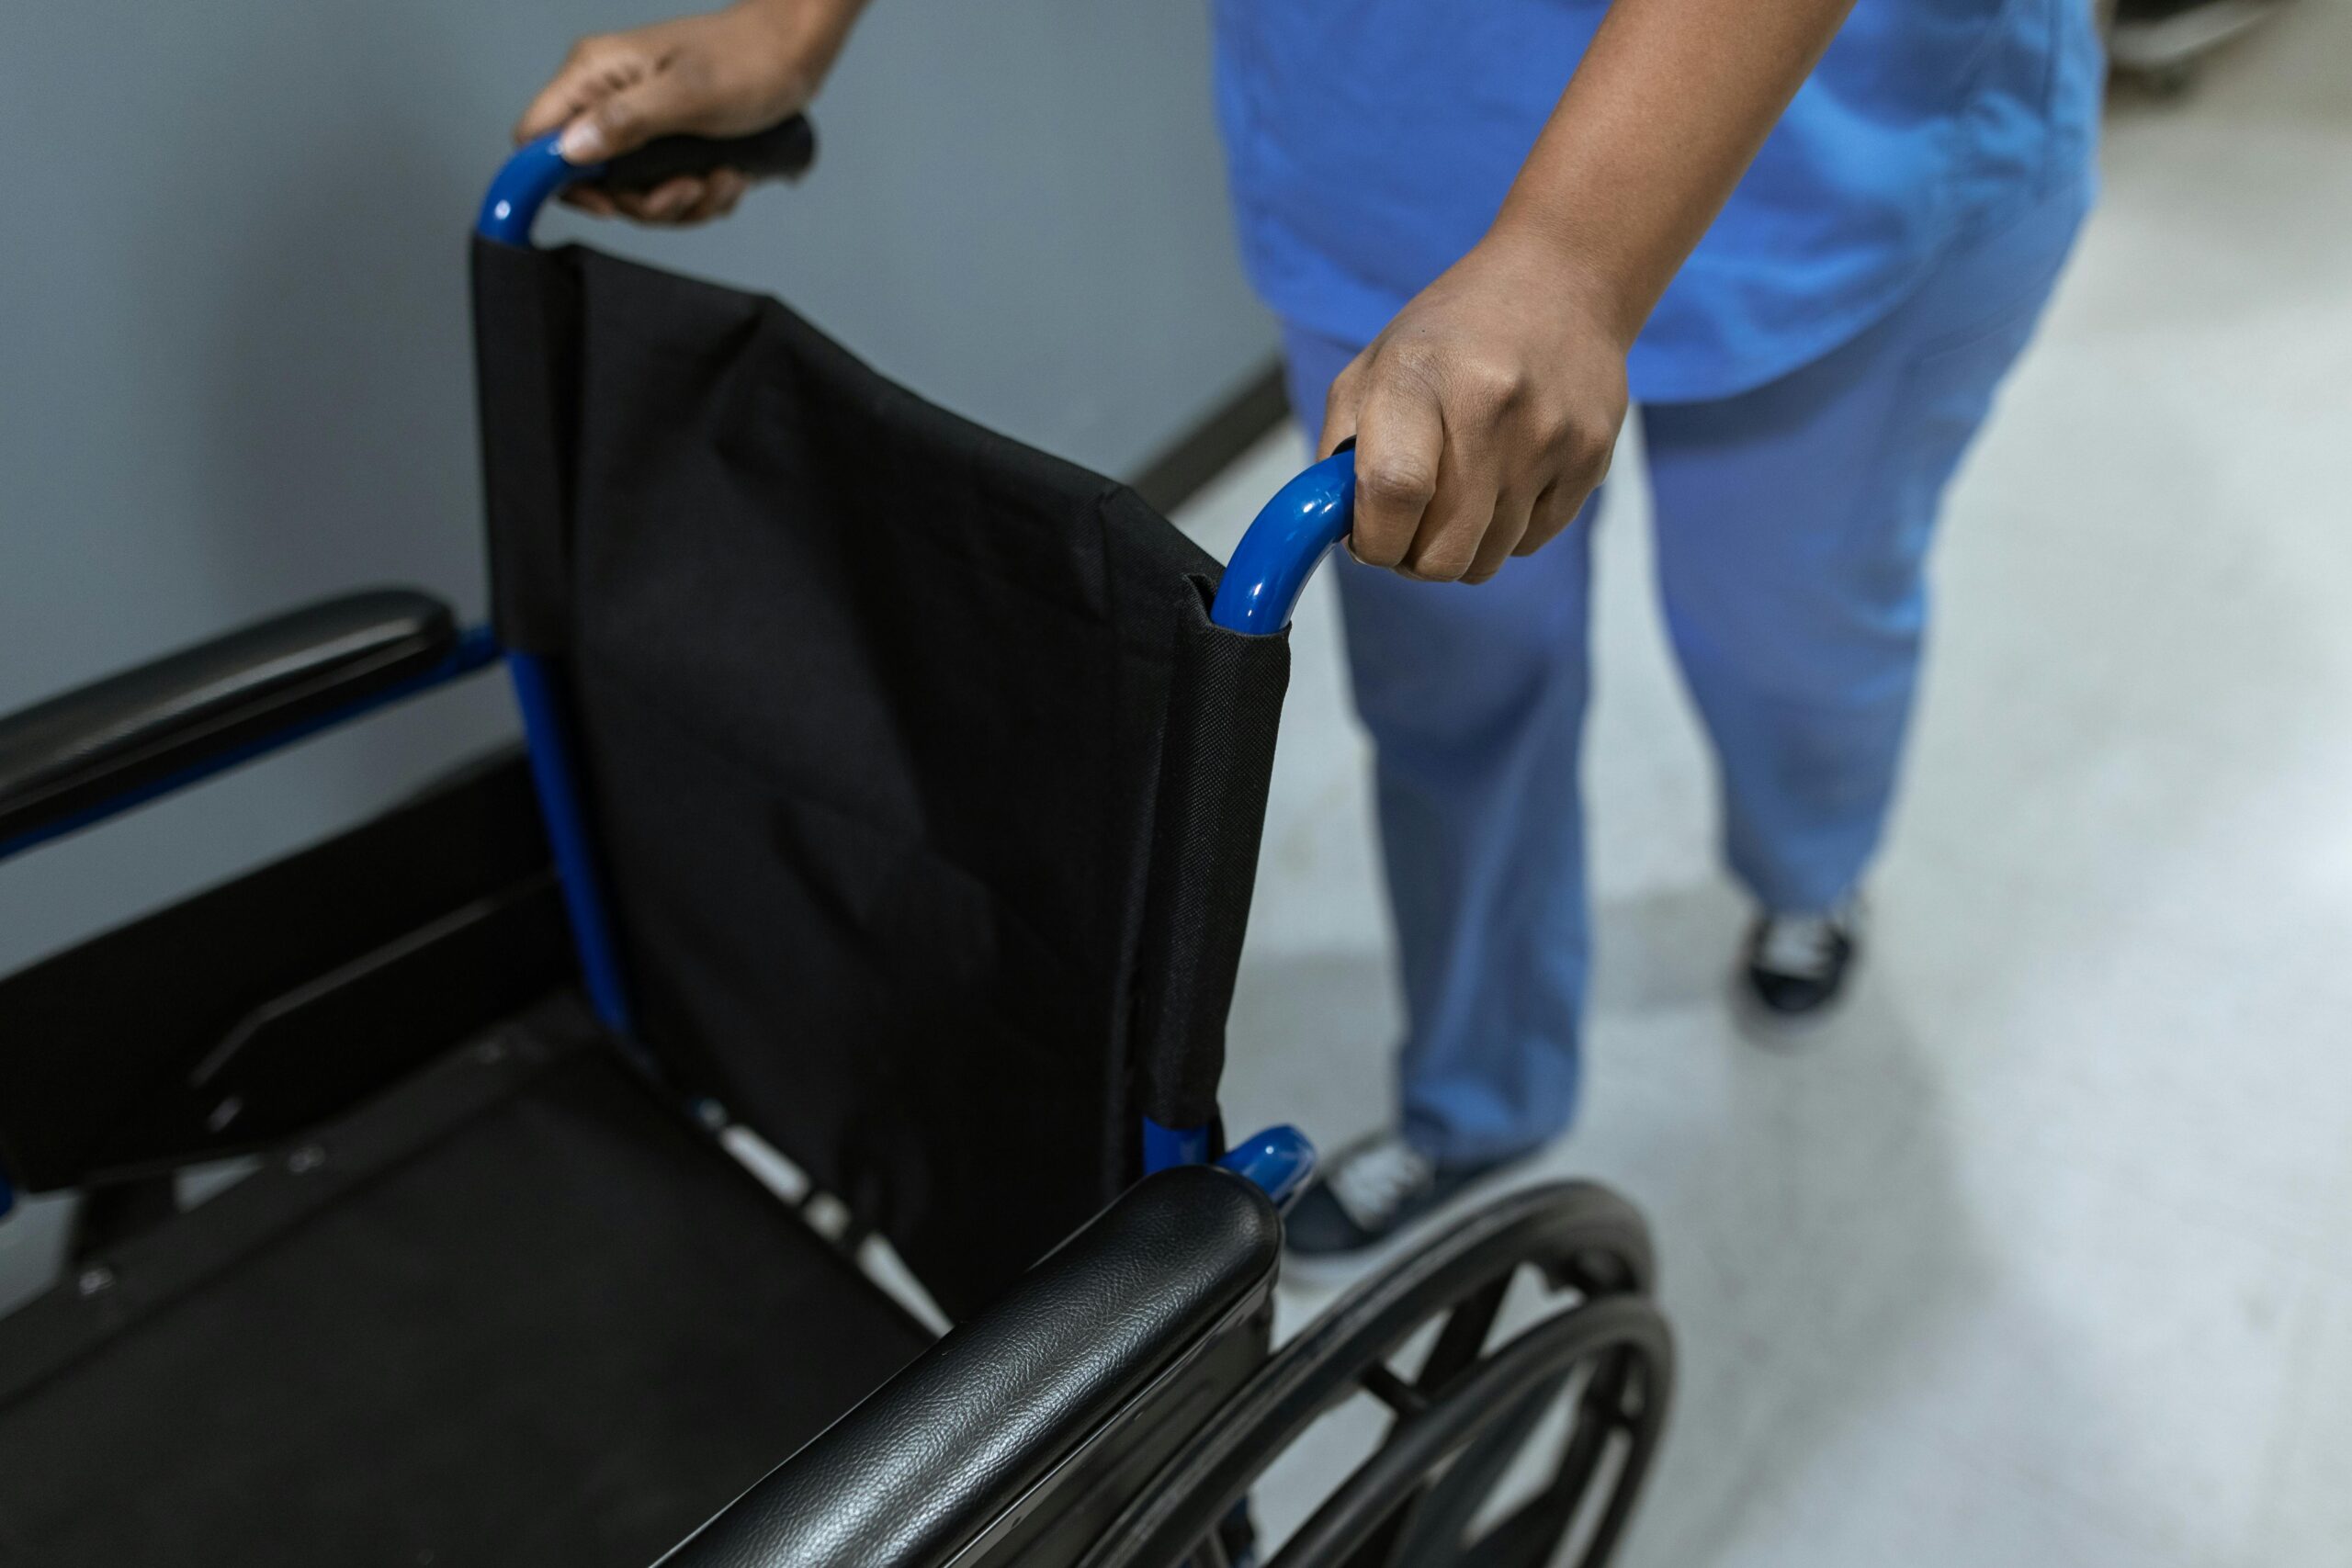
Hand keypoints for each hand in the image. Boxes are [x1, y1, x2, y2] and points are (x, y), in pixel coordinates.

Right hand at [514, 0, 863, 224]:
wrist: (795, 52)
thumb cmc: (748, 60)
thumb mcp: (687, 96)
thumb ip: (624, 122)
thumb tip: (570, 150)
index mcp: (595, 74)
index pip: (535, 138)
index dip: (557, 181)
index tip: (609, 203)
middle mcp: (607, 97)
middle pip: (591, 181)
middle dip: (646, 200)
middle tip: (689, 187)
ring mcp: (637, 119)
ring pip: (634, 191)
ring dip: (683, 201)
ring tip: (720, 177)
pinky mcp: (666, 139)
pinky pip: (666, 187)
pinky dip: (700, 193)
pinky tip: (727, 175)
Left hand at [1319, 228, 1632, 583]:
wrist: (1560, 282)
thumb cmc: (1450, 336)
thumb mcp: (1374, 367)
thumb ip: (1340, 453)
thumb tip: (1343, 534)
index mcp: (1418, 377)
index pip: (1393, 492)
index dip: (1374, 539)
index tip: (1369, 536)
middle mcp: (1490, 407)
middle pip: (1441, 554)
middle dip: (1412, 557)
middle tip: (1409, 521)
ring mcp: (1549, 437)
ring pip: (1484, 562)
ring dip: (1459, 545)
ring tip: (1459, 487)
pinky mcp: (1590, 459)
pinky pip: (1529, 544)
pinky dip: (1505, 531)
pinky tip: (1504, 477)